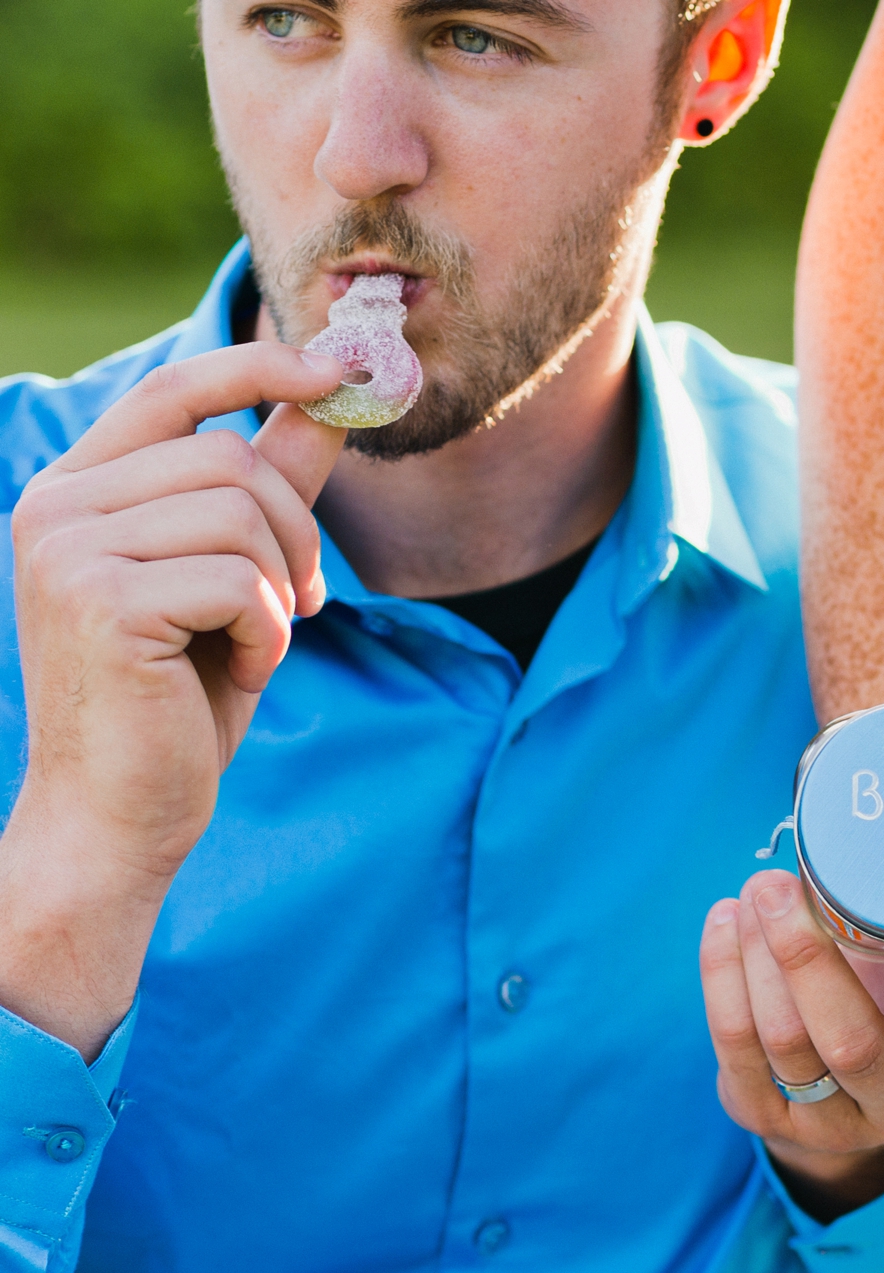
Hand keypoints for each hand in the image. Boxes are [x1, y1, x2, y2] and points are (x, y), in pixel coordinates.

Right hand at [0, 343, 347, 1052]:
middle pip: (233, 460)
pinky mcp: (99, 601)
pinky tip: (242, 668)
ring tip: (258, 639)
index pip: (174, 391)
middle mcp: (55, 506)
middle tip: (298, 603)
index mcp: (79, 490)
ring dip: (282, 586)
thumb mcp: (238, 575)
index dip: (264, 366)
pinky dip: (267, 629)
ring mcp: (66, 549)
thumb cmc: (179, 697)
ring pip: (241, 513)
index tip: (345, 367)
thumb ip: (274, 483)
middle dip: (296, 533)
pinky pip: (238, 579)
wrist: (121, 812)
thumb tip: (339, 393)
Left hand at [700, 870, 883, 1214]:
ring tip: (754, 892)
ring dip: (755, 958)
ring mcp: (834, 1125)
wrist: (855, 1075)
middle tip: (778, 885)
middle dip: (805, 959)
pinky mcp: (766, 1117)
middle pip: (855, 1045)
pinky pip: (734, 1050)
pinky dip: (723, 978)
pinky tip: (725, 925)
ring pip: (783, 1042)